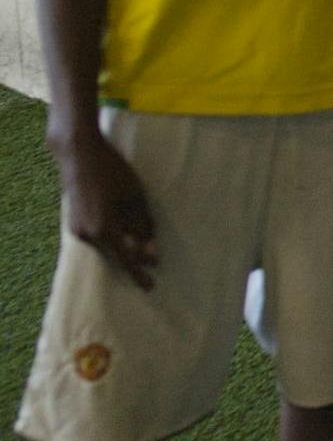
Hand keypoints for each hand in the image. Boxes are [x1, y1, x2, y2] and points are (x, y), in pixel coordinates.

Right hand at [53, 129, 156, 289]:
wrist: (78, 154)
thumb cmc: (112, 172)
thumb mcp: (135, 198)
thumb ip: (143, 227)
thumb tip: (151, 254)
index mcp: (104, 229)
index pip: (125, 259)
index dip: (138, 273)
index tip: (150, 287)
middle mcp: (87, 234)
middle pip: (113, 256)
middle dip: (131, 263)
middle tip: (150, 274)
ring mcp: (77, 229)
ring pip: (104, 247)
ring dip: (121, 250)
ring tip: (139, 254)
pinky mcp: (74, 222)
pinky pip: (95, 238)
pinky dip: (109, 241)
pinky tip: (121, 239)